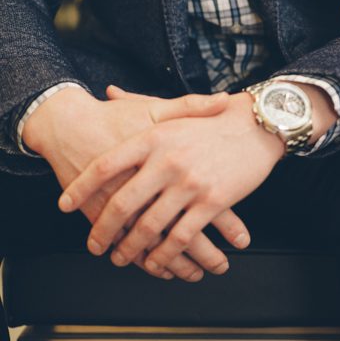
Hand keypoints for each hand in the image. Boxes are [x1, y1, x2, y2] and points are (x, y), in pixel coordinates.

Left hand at [23, 86, 245, 280]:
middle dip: (103, 231)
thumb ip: (139, 103)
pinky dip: (164, 254)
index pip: (105, 166)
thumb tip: (110, 92)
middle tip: (95, 245)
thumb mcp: (174, 110)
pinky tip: (156, 262)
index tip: (66, 205)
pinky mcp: (212, 201)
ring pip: (149, 226)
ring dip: (131, 248)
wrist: (258, 127)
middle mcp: (167, 160)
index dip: (81, 188)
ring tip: (121, 257)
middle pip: (122, 203)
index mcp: (153, 137)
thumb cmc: (214, 120)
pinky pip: (180, 236)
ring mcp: (190, 183)